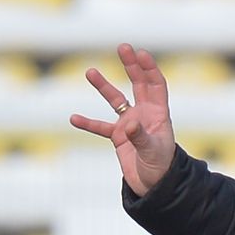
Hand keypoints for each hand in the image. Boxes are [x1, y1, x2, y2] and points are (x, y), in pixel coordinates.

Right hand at [69, 43, 175, 196]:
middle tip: (123, 47)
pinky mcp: (118, 137)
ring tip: (90, 72)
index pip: (156, 85)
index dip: (149, 69)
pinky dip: (88, 123)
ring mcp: (130, 124)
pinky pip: (101, 127)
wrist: (154, 187)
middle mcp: (145, 115)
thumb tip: (130, 123)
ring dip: (104, 87)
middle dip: (131, 66)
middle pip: (138, 85)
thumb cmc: (160, 168)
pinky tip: (73, 118)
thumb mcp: (152, 152)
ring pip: (116, 100)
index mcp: (158, 115)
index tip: (140, 54)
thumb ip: (141, 136)